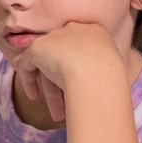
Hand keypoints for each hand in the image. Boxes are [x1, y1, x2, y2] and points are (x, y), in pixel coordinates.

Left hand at [8, 21, 122, 122]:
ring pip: (48, 65)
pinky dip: (28, 81)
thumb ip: (101, 68)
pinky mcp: (37, 47)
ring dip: (50, 90)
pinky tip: (34, 96)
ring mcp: (54, 37)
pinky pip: (28, 64)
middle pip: (64, 56)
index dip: (78, 66)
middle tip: (68, 100)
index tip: (78, 82)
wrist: (95, 72)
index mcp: (94, 32)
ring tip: (56, 112)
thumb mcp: (113, 68)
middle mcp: (73, 30)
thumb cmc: (110, 77)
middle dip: (63, 81)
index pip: (80, 47)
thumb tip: (96, 81)